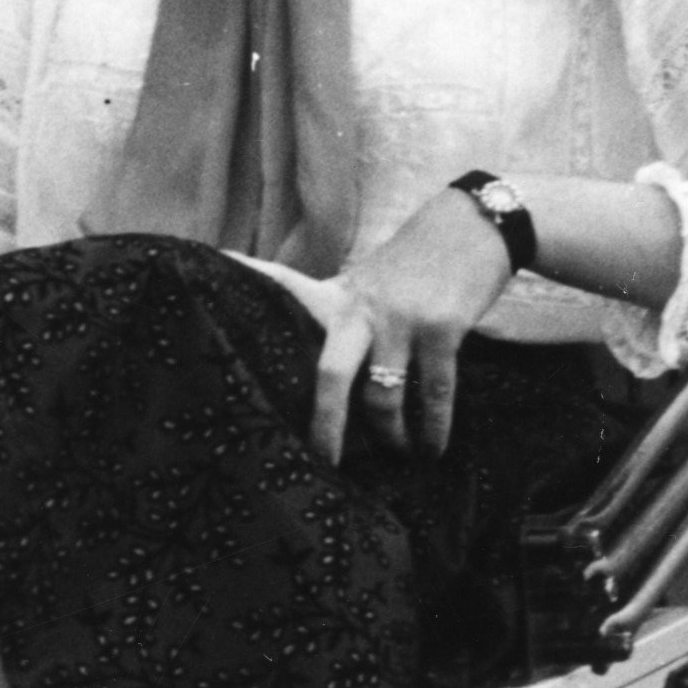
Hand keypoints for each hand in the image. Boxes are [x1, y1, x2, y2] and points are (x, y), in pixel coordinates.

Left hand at [257, 192, 515, 464]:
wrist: (474, 225)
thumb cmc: (416, 263)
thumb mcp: (368, 281)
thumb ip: (343, 316)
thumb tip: (325, 370)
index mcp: (338, 297)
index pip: (282, 285)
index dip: (244, 276)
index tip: (213, 271)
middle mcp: (362, 309)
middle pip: (331, 375)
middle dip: (325, 425)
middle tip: (322, 463)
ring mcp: (401, 319)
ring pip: (383, 397)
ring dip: (391, 436)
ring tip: (398, 454)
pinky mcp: (442, 329)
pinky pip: (435, 393)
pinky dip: (434, 428)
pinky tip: (432, 448)